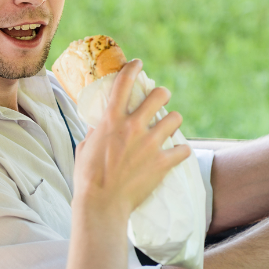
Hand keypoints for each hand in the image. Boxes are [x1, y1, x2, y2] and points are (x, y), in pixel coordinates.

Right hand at [72, 60, 190, 218]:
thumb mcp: (85, 147)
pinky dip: (181, 151)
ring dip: (173, 120)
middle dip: (162, 94)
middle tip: (160, 100)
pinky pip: (183, 149)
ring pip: (175, 118)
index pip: (124, 83)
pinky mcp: (162, 163)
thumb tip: (99, 122)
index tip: (138, 64)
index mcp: (111, 120)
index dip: (133, 68)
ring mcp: (150, 144)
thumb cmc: (87, 177)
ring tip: (169, 126)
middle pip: (159, 95)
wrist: (101, 204)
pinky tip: (178, 153)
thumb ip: (95, 131)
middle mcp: (133, 127)